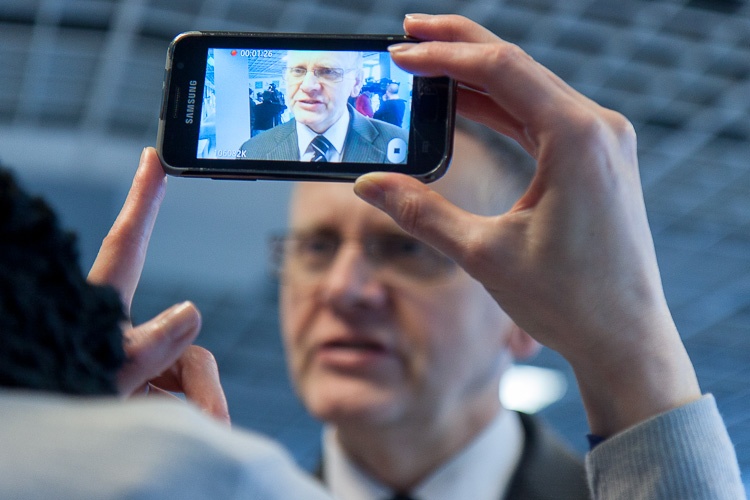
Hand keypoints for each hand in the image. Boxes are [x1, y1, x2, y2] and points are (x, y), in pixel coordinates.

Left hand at [88, 148, 229, 423]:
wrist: (62, 457)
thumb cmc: (63, 403)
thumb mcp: (102, 381)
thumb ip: (145, 348)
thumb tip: (188, 311)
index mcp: (102, 312)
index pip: (127, 244)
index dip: (142, 197)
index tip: (152, 158)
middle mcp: (123, 331)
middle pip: (184, 336)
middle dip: (200, 381)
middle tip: (208, 419)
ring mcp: (138, 358)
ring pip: (191, 367)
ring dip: (201, 404)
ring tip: (200, 431)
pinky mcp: (147, 382)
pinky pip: (185, 388)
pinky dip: (197, 410)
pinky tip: (196, 429)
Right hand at [354, 14, 699, 436]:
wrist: (625, 338)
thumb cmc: (567, 300)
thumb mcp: (482, 254)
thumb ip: (420, 212)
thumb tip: (367, 185)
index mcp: (577, 138)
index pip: (501, 69)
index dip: (444, 55)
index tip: (399, 52)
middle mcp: (598, 128)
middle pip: (517, 66)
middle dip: (459, 47)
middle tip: (408, 34)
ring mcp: (602, 142)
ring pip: (529, 89)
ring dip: (478, 76)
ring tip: (428, 65)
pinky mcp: (597, 160)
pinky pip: (541, 117)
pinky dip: (501, 107)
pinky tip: (465, 104)